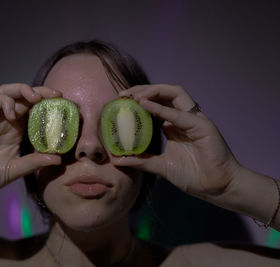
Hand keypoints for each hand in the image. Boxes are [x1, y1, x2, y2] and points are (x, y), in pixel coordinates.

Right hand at [0, 84, 61, 200]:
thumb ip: (34, 162)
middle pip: (24, 96)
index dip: (48, 104)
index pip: (34, 109)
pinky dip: (5, 101)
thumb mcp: (15, 169)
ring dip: (23, 90)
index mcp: (16, 130)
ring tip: (36, 98)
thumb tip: (58, 158)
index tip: (64, 105)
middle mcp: (5, 120)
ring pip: (8, 92)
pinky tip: (12, 113)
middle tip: (56, 95)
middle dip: (41, 92)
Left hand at [112, 84, 240, 198]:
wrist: (217, 188)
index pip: (156, 103)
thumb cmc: (193, 175)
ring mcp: (194, 119)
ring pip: (175, 93)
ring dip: (153, 91)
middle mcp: (184, 117)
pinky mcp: (203, 126)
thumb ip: (141, 161)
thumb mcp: (160, 166)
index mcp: (174, 124)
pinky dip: (161, 109)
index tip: (119, 102)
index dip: (138, 98)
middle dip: (143, 89)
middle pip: (164, 93)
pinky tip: (145, 106)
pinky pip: (179, 114)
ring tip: (134, 96)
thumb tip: (118, 160)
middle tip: (123, 95)